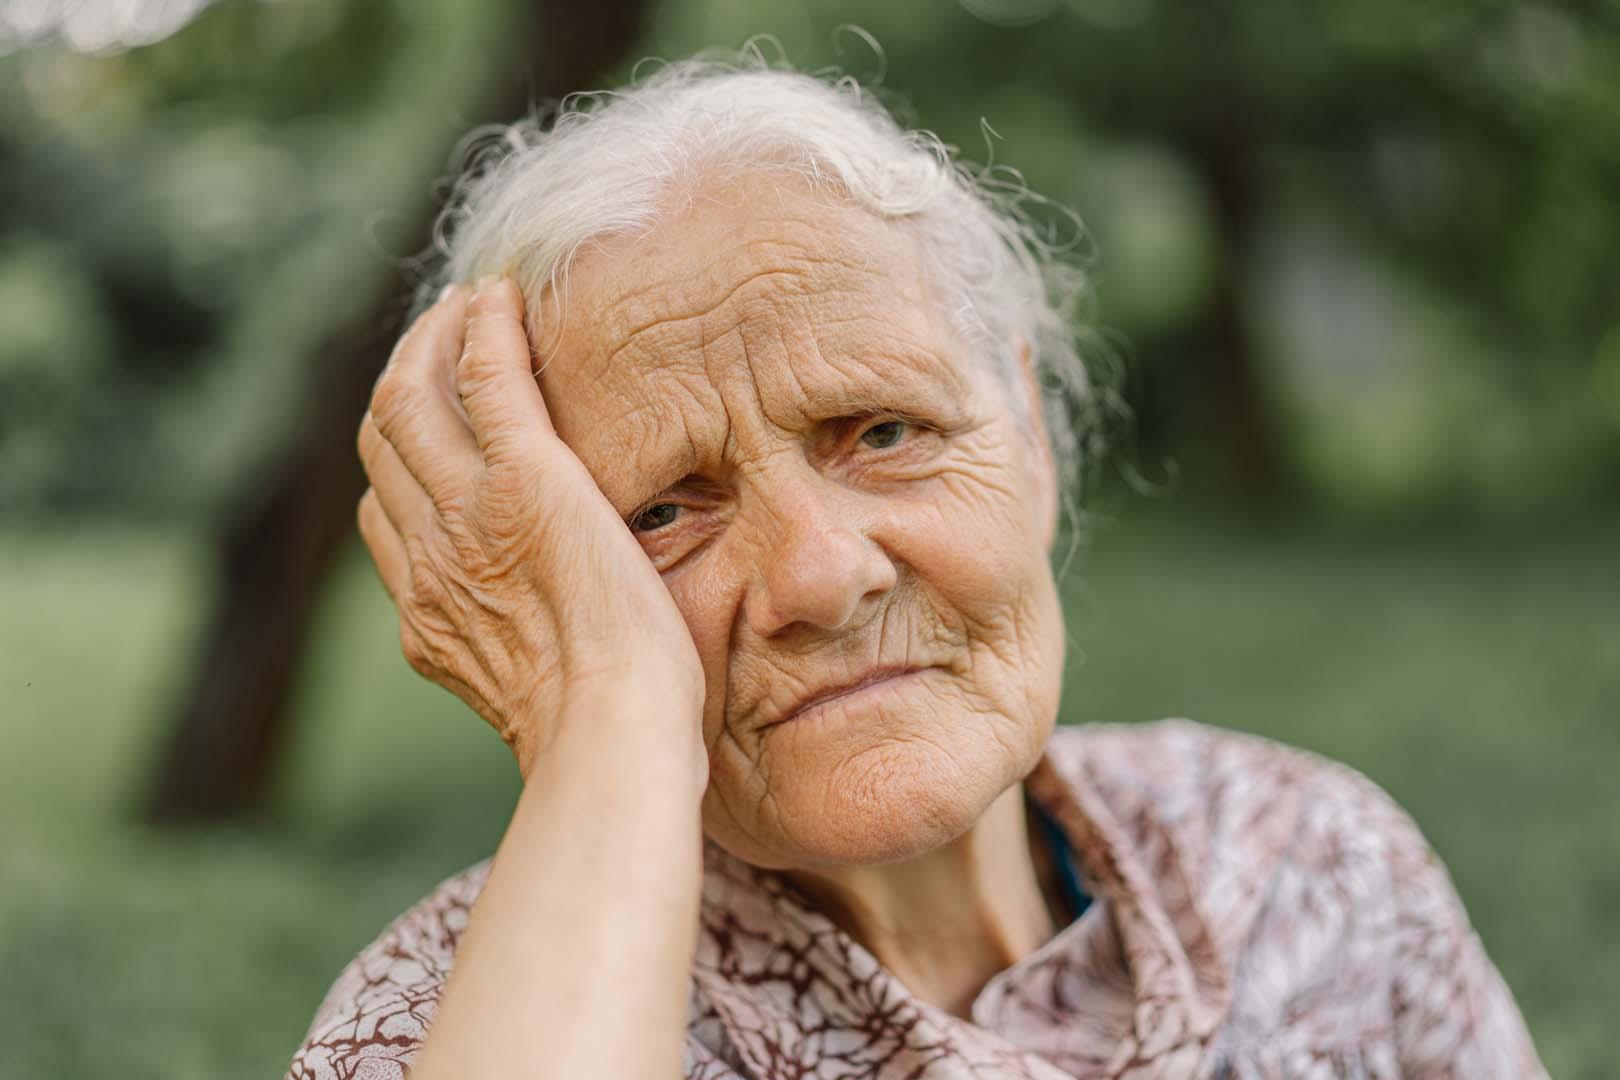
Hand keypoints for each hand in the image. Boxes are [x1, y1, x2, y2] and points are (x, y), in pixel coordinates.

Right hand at [355, 277, 704, 776]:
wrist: (612, 733)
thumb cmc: (604, 734)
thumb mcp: (530, 699)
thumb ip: (513, 655)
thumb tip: (535, 642)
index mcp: (426, 614)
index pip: (384, 511)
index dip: (402, 456)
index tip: (436, 423)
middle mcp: (428, 556)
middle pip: (385, 440)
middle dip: (408, 378)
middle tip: (444, 338)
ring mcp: (467, 513)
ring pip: (415, 397)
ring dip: (436, 339)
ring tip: (470, 307)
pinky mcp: (527, 479)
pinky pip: (486, 377)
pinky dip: (485, 329)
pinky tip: (500, 298)